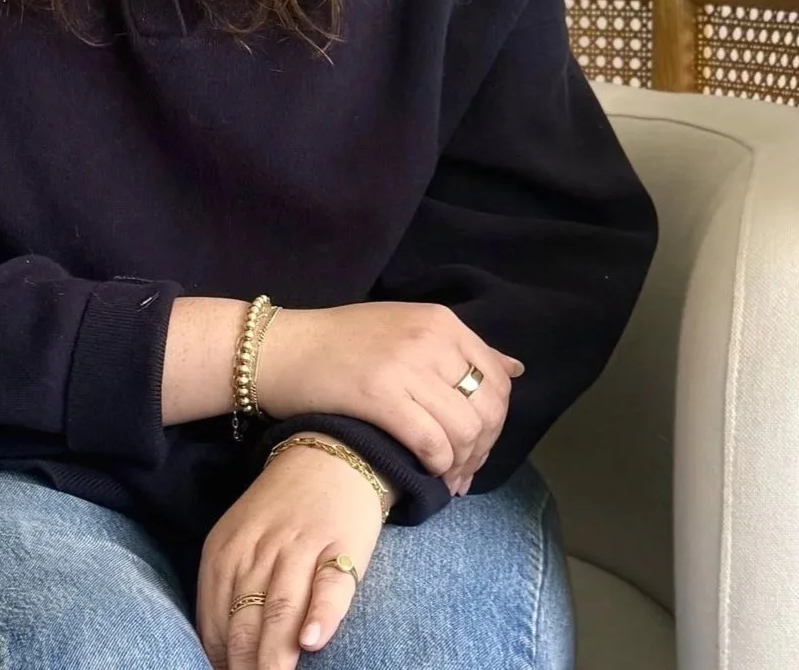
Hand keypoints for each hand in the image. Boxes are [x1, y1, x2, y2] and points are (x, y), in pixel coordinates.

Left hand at [197, 442, 385, 667]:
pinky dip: (321, 614)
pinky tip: (312, 642)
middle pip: (245, 620)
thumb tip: (217, 653)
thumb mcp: (241, 539)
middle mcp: (259, 549)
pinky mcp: (343, 546)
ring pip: (281, 608)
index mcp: (227, 549)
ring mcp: (301, 547)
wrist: (329, 455)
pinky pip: (331, 585)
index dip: (218, 660)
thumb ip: (226, 589)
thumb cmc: (280, 512)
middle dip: (243, 666)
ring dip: (274, 654)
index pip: (214, 617)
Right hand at [255, 303, 522, 491]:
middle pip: (486, 410)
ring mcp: (405, 366)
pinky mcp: (381, 396)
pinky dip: (437, 465)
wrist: (282, 349)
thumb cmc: (342, 342)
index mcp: (440, 321)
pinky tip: (426, 470)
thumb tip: (515, 368)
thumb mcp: (407, 328)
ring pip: (464, 431)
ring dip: (461, 464)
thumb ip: (460, 349)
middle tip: (461, 471)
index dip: (495, 422)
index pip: (496, 379)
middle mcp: (430, 338)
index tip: (476, 445)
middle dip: (481, 450)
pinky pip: (432, 443)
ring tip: (446, 478)